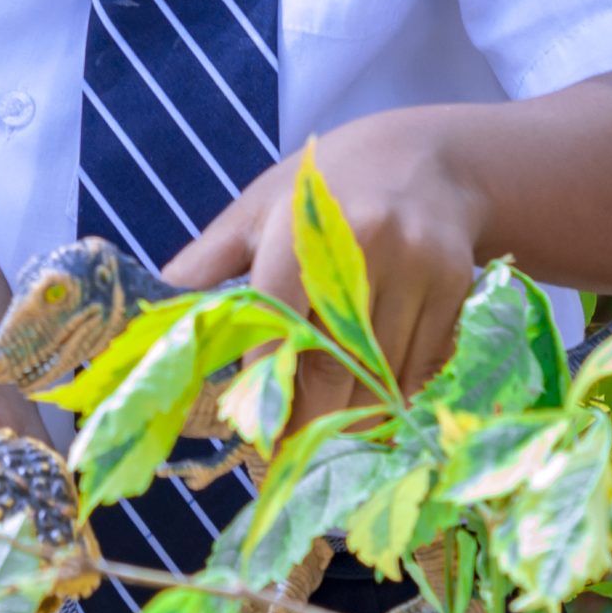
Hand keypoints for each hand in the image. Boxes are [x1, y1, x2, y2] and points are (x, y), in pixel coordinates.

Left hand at [164, 109, 483, 424]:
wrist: (429, 157)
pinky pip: (421, 367)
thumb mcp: (261, 206)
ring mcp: (418, 267)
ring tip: (327, 435)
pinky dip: (393, 394)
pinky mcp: (456, 288)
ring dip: (353, 416)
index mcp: (301, 222)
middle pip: (336, 361)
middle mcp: (366, 244)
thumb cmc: (326, 185)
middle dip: (309, 418)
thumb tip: (155, 307)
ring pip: (382, 374)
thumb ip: (210, 260)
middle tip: (286, 455)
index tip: (255, 431)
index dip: (268, 382)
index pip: (279, 318)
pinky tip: (372, 403)